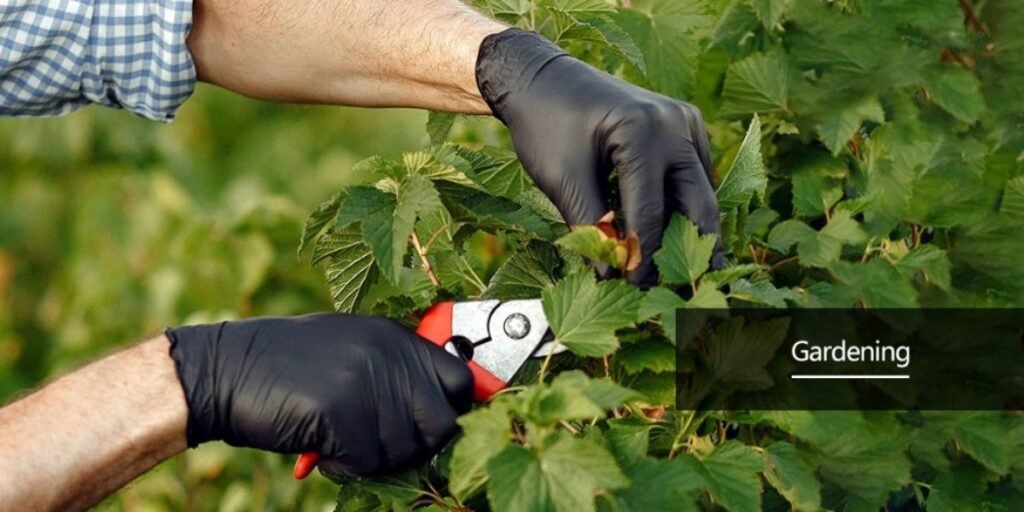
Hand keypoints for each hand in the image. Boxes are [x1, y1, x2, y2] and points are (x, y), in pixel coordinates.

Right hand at [166, 314, 472, 476]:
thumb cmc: (286, 368)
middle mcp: (389, 355)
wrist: (224, 370)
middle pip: (443, 425)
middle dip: (416, 447)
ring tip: (337, 437)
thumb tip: (445, 411)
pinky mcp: (342, 411)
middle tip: (377, 444)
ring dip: (372, 458)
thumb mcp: (350, 351)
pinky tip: (320, 448)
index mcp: (395, 337)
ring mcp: (366, 381)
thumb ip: (395, 372)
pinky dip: (343, 467)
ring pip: (404, 451)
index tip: (433, 430)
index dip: (453, 411)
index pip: (461, 379)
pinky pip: (367, 463)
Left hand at [476, 29, 722, 287]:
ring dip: (695, 231)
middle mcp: (674, 124)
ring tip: (693, 273)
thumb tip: (612, 276)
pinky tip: (682, 239)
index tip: (639, 292)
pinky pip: (695, 174)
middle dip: (693, 251)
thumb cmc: (545, 125)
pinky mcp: (684, 125)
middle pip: (697, 203)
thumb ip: (590, 227)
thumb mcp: (561, 179)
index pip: (651, 212)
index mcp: (642, 132)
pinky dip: (687, 205)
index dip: (645, 258)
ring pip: (701, 190)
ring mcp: (685, 121)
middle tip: (692, 291)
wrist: (542, 80)